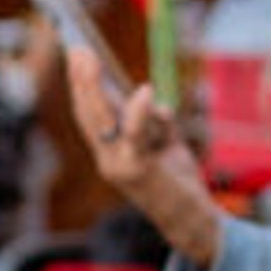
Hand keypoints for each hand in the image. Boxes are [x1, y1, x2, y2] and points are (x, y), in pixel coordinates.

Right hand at [64, 47, 223, 264]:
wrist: (192, 222)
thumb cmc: (178, 181)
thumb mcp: (163, 143)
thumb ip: (150, 121)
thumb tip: (142, 96)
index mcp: (110, 152)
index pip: (89, 113)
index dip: (81, 84)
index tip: (77, 53)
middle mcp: (107, 159)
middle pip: (88, 113)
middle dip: (80, 80)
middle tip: (78, 48)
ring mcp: (119, 167)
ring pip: (101, 121)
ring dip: (93, 87)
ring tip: (91, 58)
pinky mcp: (139, 172)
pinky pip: (135, 137)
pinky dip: (138, 113)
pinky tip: (144, 91)